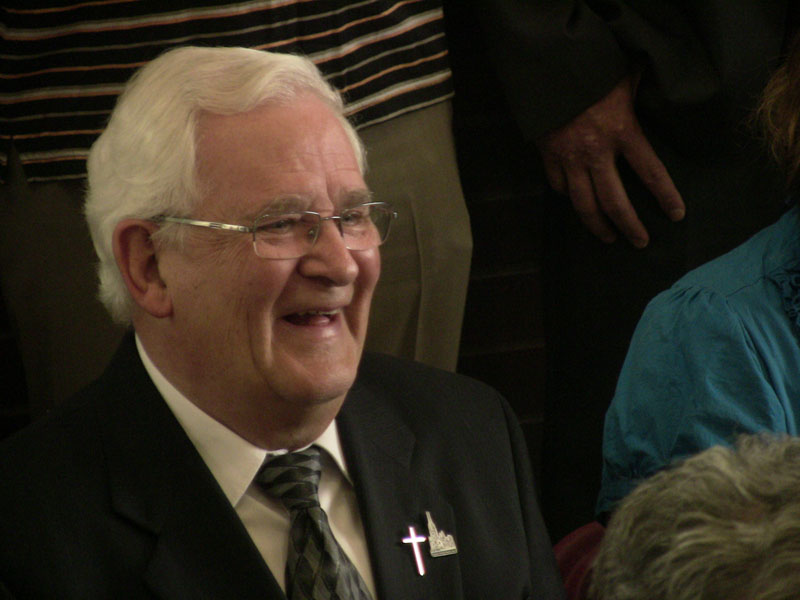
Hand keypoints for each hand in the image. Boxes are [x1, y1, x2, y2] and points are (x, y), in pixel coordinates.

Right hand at [537, 75, 684, 246]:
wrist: (547, 69)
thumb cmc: (592, 69)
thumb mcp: (624, 77)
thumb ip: (639, 88)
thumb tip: (658, 82)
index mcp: (622, 131)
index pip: (650, 172)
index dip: (665, 196)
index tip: (676, 215)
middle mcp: (596, 152)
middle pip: (614, 202)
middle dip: (630, 226)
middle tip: (640, 242)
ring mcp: (569, 158)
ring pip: (584, 204)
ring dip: (597, 225)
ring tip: (608, 237)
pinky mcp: (548, 156)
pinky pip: (559, 186)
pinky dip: (567, 196)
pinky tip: (575, 200)